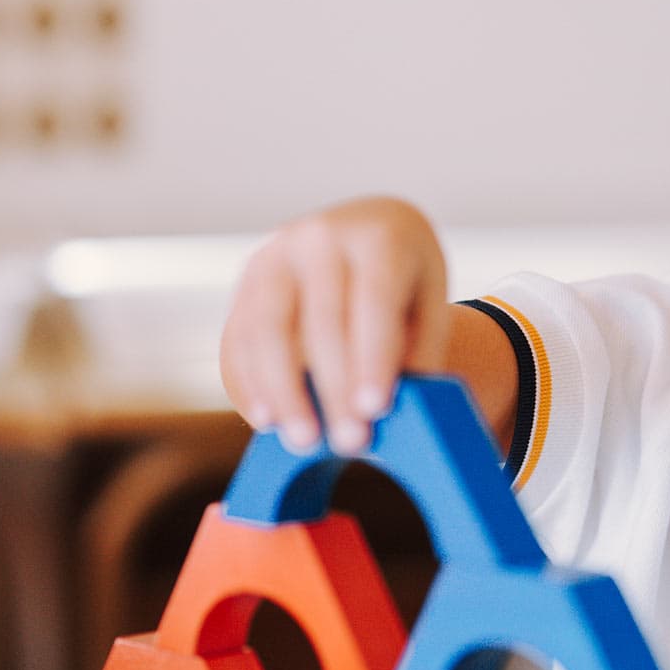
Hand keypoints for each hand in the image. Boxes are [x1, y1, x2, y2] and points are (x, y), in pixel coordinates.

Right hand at [220, 195, 450, 454]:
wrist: (368, 227)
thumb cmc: (407, 277)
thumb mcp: (429, 301)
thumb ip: (421, 349)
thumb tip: (398, 410)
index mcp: (379, 236)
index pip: (374, 301)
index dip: (373, 357)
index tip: (375, 410)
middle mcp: (321, 236)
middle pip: (321, 321)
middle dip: (334, 389)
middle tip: (351, 443)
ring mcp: (276, 254)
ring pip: (268, 329)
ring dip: (283, 392)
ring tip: (303, 441)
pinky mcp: (248, 278)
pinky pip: (240, 335)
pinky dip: (250, 381)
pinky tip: (266, 419)